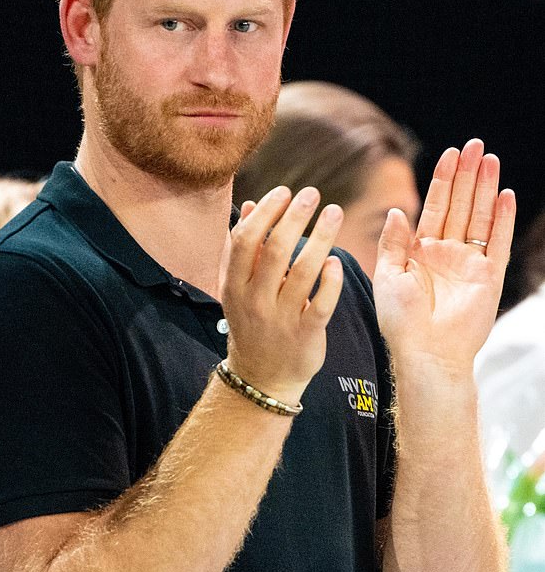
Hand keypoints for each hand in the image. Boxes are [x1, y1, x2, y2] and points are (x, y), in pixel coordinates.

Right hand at [221, 187, 343, 404]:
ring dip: (320, 238)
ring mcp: (280, 319)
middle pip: (275, 251)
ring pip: (302, 272)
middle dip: (295, 217)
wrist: (261, 379)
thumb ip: (242, 249)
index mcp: (235, 285)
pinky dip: (330, 281)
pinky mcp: (306, 335)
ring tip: (333, 213)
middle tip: (312, 194)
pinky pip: (321, 305)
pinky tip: (336, 260)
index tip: (284, 192)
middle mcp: (255, 300)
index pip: (245, 240)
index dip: (265, 212)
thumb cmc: (252, 324)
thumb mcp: (238, 289)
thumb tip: (248, 206)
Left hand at [373, 138, 514, 366]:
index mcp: (420, 251)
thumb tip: (398, 209)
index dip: (443, 180)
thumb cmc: (400, 321)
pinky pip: (497, 242)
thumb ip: (393, 242)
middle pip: (460, 205)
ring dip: (486, 188)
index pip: (435, 206)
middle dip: (467, 175)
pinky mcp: (488, 278)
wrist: (424, 353)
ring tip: (491, 159)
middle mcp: (447, 253)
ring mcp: (469, 263)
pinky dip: (502, 219)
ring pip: (479, 217)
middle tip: (475, 145)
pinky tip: (505, 195)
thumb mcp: (388, 276)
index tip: (450, 153)